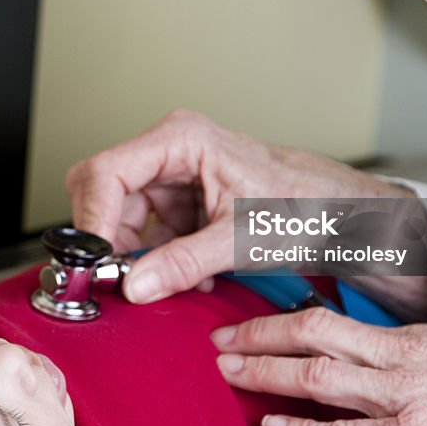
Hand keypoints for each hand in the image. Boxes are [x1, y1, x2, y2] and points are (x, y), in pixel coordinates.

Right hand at [66, 109, 412, 303]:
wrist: (334, 211)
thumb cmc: (303, 205)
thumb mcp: (242, 240)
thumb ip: (183, 263)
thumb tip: (134, 286)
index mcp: (181, 139)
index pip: (106, 172)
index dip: (92, 219)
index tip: (94, 262)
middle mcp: (169, 149)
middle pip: (104, 193)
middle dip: (110, 239)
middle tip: (119, 277)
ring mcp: (172, 174)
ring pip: (120, 216)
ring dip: (136, 254)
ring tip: (167, 280)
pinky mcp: (179, 199)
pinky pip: (145, 230)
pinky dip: (156, 258)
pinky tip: (186, 274)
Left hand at [212, 307, 426, 425]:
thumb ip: (392, 349)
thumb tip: (351, 347)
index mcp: (400, 337)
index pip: (324, 317)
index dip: (276, 320)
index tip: (245, 324)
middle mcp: (394, 361)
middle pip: (311, 338)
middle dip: (259, 339)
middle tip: (220, 342)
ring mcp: (399, 400)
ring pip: (318, 377)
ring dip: (267, 374)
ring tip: (230, 374)